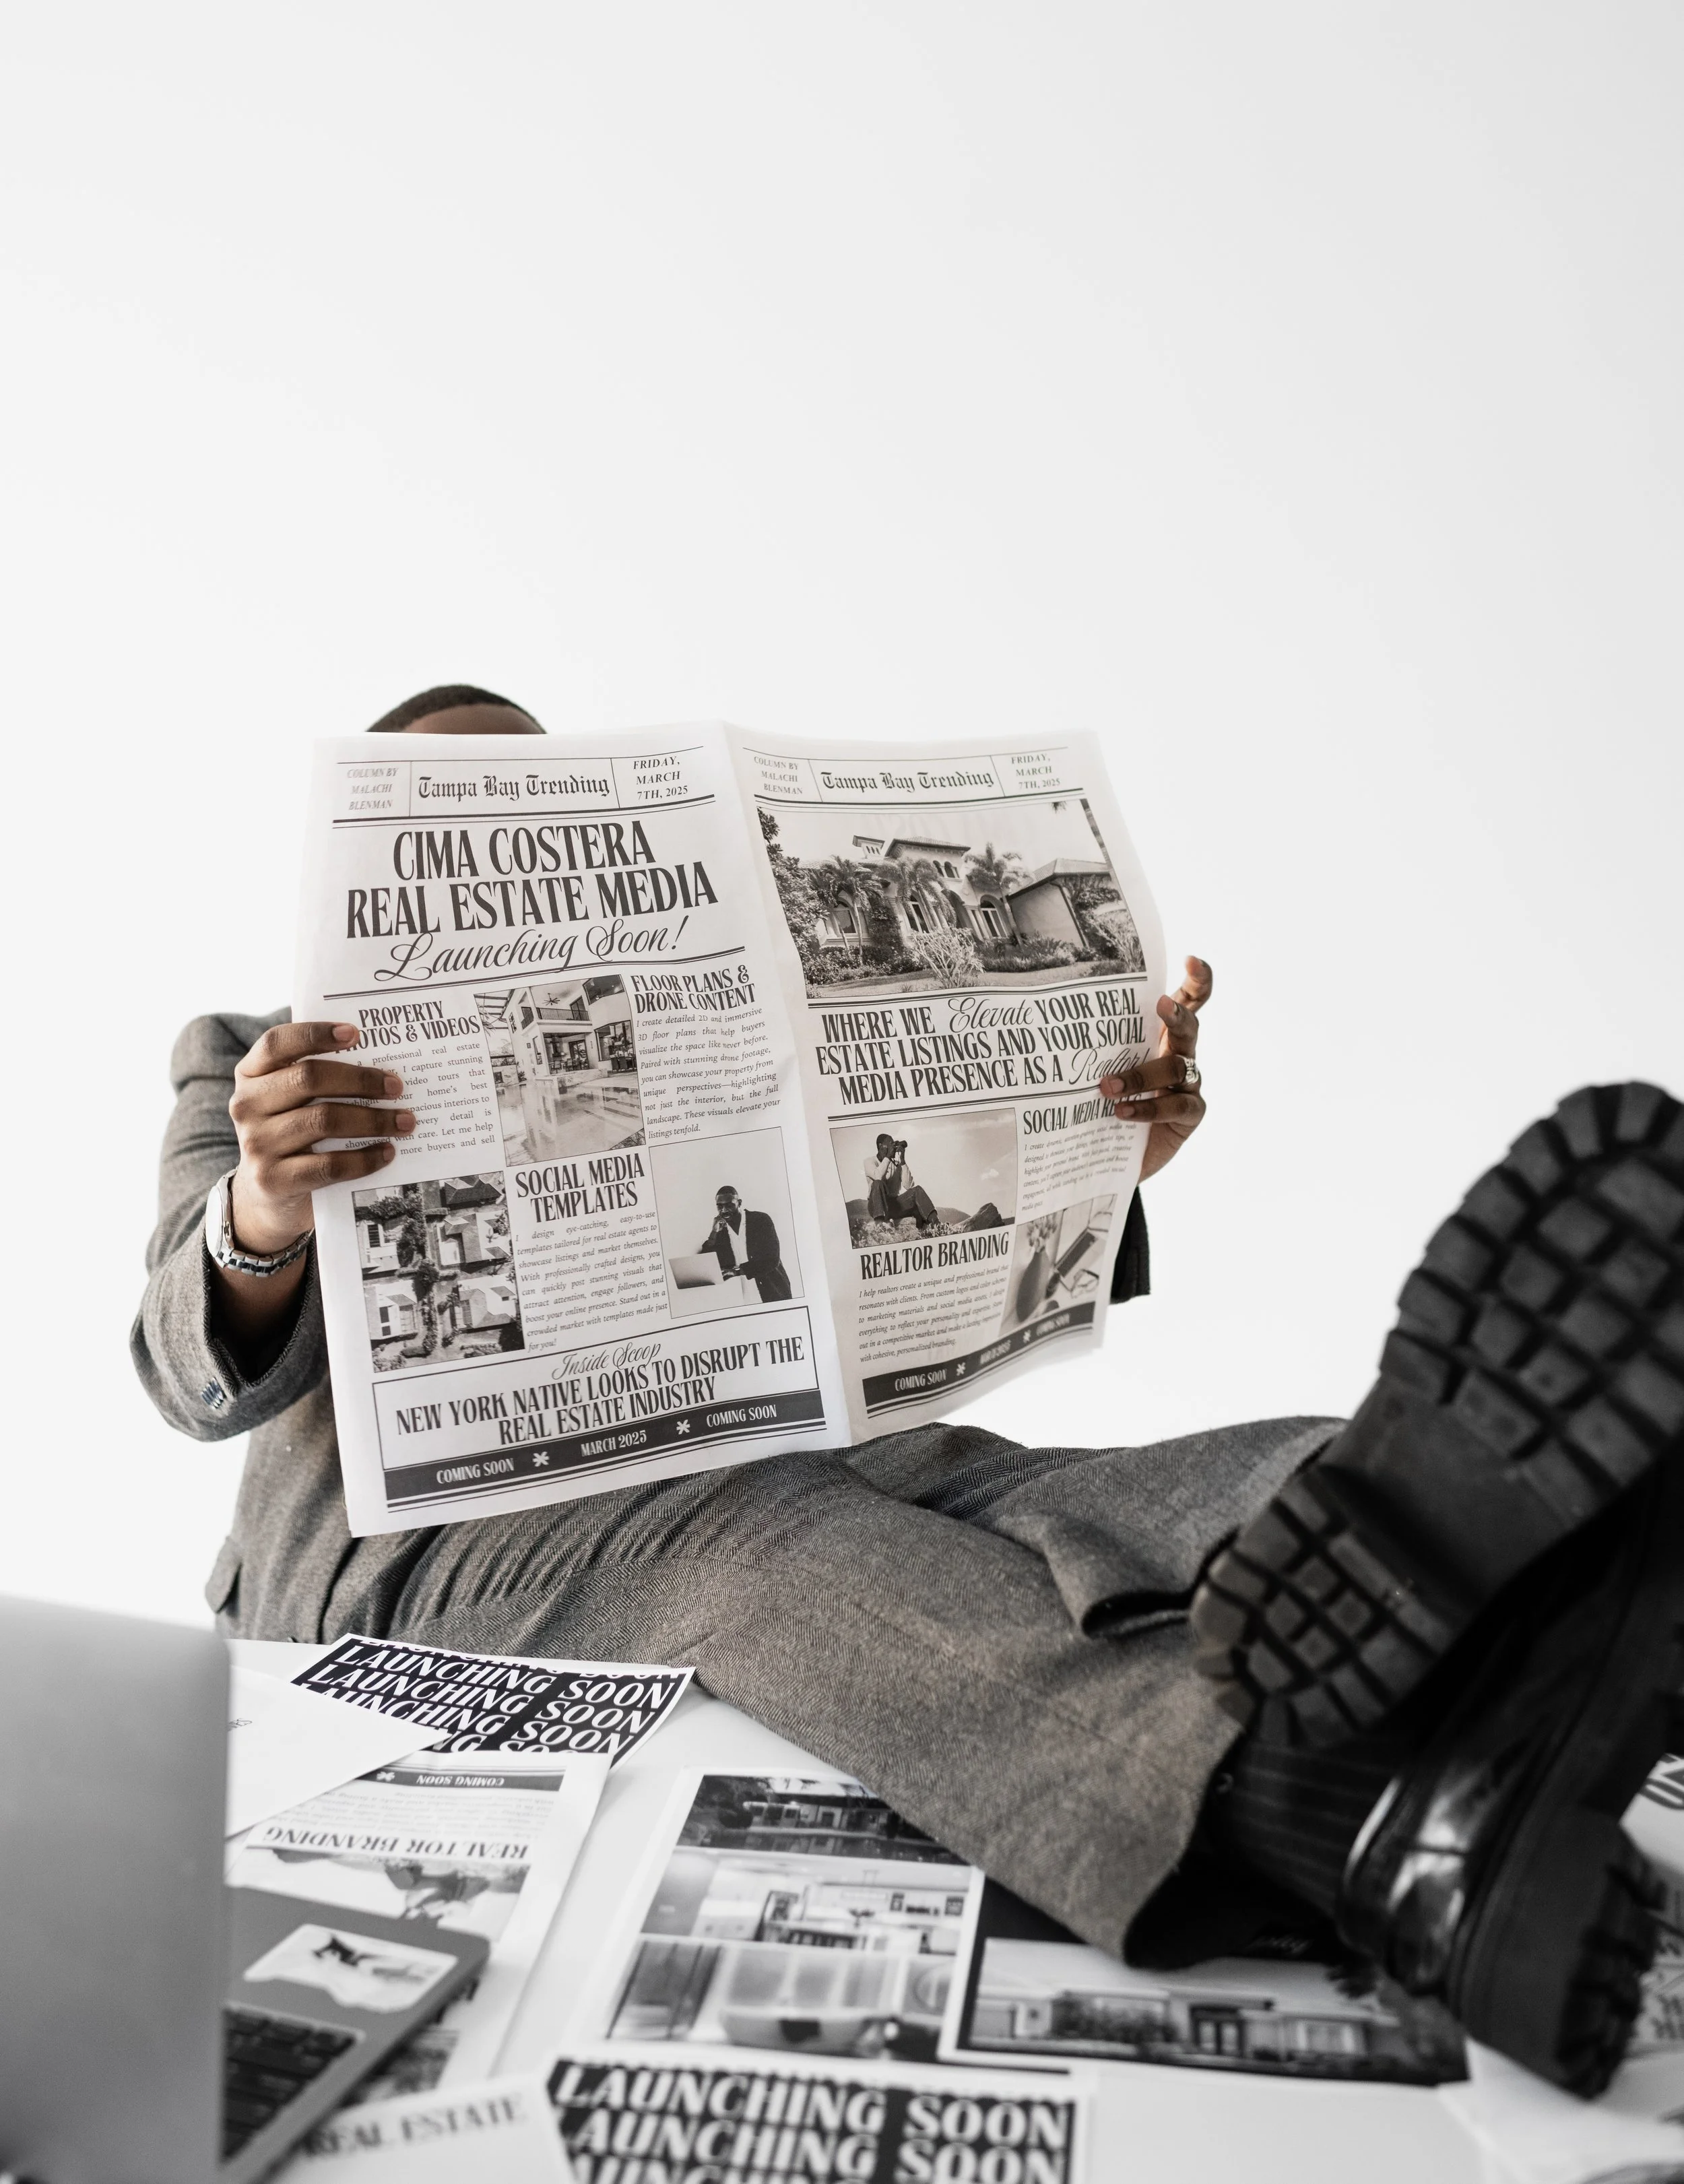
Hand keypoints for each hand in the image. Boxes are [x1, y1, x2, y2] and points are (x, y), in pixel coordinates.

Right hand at [227, 1020, 415, 1254]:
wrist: (268, 1194)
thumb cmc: (293, 1132)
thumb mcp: (294, 1101)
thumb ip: (320, 1077)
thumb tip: (382, 1063)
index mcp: (251, 1074)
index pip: (277, 1043)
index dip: (315, 1034)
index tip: (356, 1033)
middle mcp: (246, 1105)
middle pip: (309, 1078)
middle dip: (360, 1079)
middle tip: (397, 1087)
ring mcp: (256, 1143)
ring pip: (324, 1120)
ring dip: (373, 1120)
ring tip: (404, 1122)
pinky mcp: (272, 1180)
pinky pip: (329, 1165)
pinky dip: (364, 1158)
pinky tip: (387, 1152)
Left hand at [1099, 955, 1210, 1181]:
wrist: (1105, 1156)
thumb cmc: (1097, 1102)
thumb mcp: (1091, 1068)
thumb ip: (1084, 1044)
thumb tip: (1035, 1015)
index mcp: (1158, 1035)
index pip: (1187, 1002)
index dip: (1197, 980)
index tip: (1192, 959)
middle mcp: (1178, 1054)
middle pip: (1189, 1026)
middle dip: (1178, 1013)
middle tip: (1160, 1005)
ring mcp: (1188, 1086)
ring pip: (1178, 1068)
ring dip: (1141, 1075)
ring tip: (1107, 1087)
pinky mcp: (1189, 1116)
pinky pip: (1178, 1106)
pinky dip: (1149, 1108)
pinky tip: (1123, 1113)